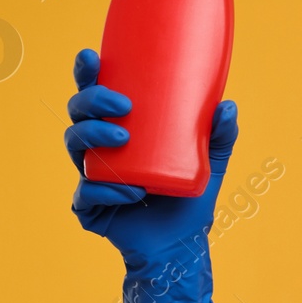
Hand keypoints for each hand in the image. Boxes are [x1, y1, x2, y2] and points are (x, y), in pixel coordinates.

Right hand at [65, 47, 238, 302]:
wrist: (182, 246)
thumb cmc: (189, 200)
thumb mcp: (209, 163)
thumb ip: (219, 136)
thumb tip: (227, 105)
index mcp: (119, 130)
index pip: (96, 96)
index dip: (87, 75)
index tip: (91, 57)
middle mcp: (100, 150)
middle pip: (78, 114)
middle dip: (91, 103)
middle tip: (122, 107)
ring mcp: (91, 177)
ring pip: (75, 145)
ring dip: (94, 137)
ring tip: (121, 139)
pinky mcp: (89, 208)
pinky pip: (87, 193)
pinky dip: (108, 190)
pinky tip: (133, 192)